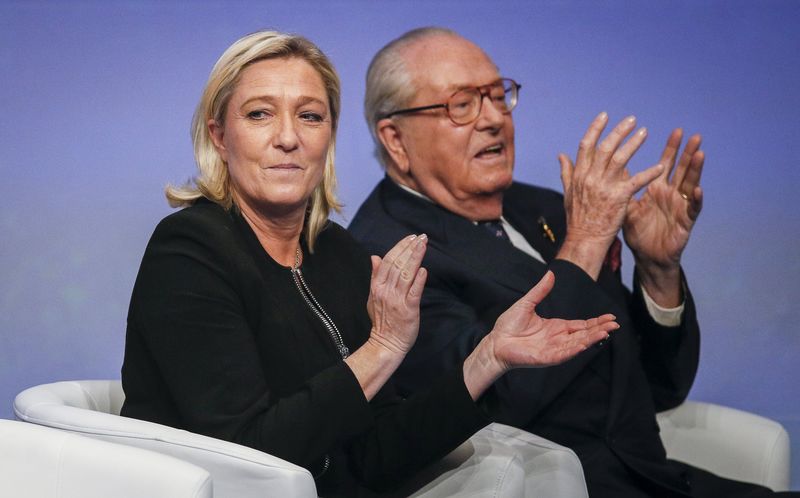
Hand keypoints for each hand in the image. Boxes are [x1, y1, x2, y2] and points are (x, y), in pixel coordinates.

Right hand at [365, 234, 428, 356]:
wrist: (386, 343)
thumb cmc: (382, 320)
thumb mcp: (373, 296)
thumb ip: (375, 275)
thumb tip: (374, 256)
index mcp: (377, 286)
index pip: (387, 261)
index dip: (399, 247)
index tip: (410, 238)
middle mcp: (386, 291)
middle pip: (397, 264)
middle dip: (410, 248)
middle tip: (421, 237)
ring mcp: (397, 300)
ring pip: (406, 274)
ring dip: (415, 258)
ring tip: (423, 245)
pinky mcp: (408, 310)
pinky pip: (414, 292)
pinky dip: (418, 280)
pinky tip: (423, 269)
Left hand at [487, 271, 618, 371]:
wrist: (495, 342)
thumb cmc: (508, 325)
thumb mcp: (527, 303)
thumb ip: (540, 291)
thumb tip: (551, 274)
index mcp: (556, 327)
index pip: (581, 325)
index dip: (596, 322)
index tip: (611, 317)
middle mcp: (558, 339)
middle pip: (584, 334)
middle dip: (599, 329)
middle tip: (615, 324)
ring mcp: (553, 349)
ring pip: (577, 344)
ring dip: (591, 338)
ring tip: (606, 332)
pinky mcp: (546, 358)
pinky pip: (563, 354)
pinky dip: (575, 349)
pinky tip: (585, 343)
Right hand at [557, 112, 663, 278]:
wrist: (584, 240)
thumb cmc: (578, 218)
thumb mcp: (568, 193)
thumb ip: (567, 172)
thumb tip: (561, 155)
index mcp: (579, 175)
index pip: (586, 145)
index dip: (595, 128)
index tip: (604, 115)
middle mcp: (591, 178)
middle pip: (605, 147)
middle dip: (618, 131)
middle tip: (631, 120)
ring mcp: (604, 187)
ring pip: (620, 158)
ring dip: (633, 144)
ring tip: (644, 132)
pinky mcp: (619, 198)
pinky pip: (636, 180)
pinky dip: (649, 172)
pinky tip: (660, 166)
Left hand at [623, 129, 703, 270]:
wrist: (648, 256)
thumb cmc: (639, 232)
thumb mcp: (628, 207)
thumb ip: (623, 188)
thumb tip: (612, 167)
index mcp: (657, 189)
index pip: (666, 164)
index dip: (672, 149)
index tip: (676, 131)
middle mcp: (672, 195)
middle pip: (682, 170)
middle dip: (688, 153)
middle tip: (695, 136)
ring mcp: (681, 207)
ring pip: (691, 184)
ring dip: (696, 170)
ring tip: (699, 154)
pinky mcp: (686, 222)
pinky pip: (692, 209)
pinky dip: (695, 199)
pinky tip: (697, 189)